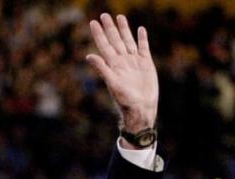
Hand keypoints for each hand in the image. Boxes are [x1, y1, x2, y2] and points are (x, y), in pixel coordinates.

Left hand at [86, 13, 158, 132]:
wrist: (141, 108)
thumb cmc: (125, 100)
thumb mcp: (112, 83)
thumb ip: (102, 68)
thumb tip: (89, 56)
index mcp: (113, 65)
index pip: (104, 45)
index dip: (99, 34)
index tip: (93, 22)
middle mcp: (122, 61)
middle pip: (115, 40)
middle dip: (110, 28)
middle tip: (104, 15)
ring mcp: (134, 61)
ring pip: (128, 41)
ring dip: (124, 30)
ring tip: (120, 17)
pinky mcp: (146, 64)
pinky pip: (143, 48)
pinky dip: (142, 39)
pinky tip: (140, 30)